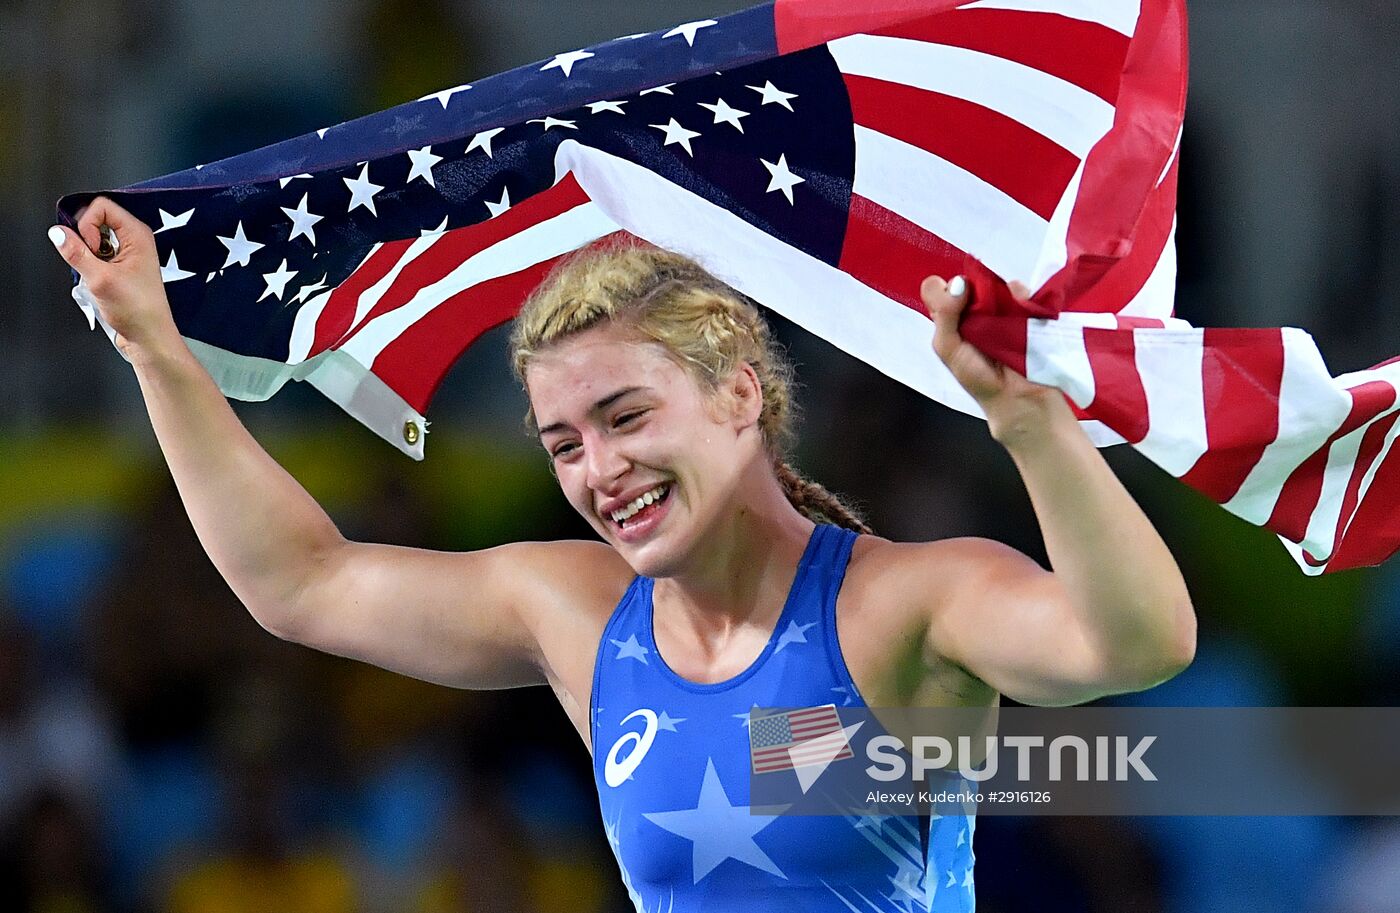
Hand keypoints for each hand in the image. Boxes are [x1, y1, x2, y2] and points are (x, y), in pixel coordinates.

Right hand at [49, 196, 179, 358]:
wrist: (149, 337)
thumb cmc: (138, 311)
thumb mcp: (100, 279)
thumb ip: (76, 253)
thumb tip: (58, 232)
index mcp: (137, 235)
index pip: (102, 206)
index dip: (87, 223)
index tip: (88, 246)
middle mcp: (135, 241)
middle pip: (96, 220)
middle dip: (84, 238)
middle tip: (90, 260)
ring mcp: (128, 254)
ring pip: (94, 239)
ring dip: (86, 254)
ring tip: (97, 274)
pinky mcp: (121, 267)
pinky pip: (97, 255)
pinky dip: (90, 265)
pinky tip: (97, 281)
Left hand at [921, 274, 1070, 444]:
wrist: (1016, 396)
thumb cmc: (978, 377)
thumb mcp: (948, 348)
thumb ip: (944, 314)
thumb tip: (959, 283)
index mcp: (950, 319)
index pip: (937, 288)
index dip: (943, 290)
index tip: (953, 301)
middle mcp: (972, 310)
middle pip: (967, 279)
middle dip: (972, 288)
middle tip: (978, 311)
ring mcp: (998, 307)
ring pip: (994, 281)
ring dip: (996, 293)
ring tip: (1001, 318)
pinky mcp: (1023, 308)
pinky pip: (1020, 291)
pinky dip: (1019, 297)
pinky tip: (1019, 314)